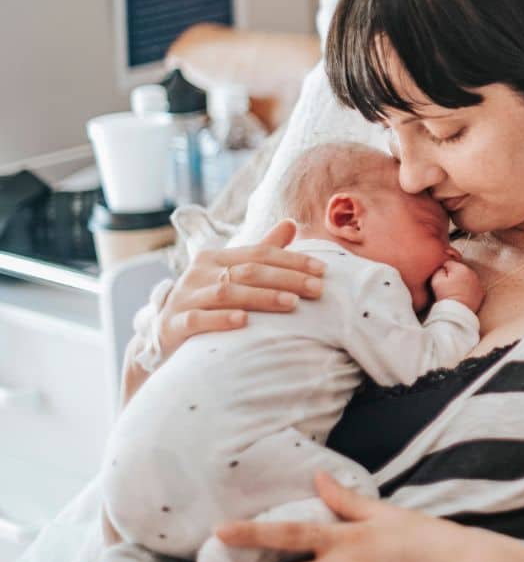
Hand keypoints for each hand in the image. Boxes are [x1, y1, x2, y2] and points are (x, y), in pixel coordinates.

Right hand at [154, 221, 326, 357]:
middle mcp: (198, 273)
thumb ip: (262, 251)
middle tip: (317, 289)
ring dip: (262, 297)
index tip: (322, 270)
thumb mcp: (232, 275)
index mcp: (215, 258)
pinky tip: (244, 322)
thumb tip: (291, 223)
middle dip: (287, 278)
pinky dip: (221, 319)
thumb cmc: (208, 303)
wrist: (163, 339)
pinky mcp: (174, 324)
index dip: (292, 260)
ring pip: (227, 293)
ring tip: (292, 303)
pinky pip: (198, 319)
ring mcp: (185, 298)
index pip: (259, 253)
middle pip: (248, 271)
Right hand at [431, 260, 484, 311]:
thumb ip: (439, 269)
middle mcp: (472, 273)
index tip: (441, 280)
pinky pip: (472, 286)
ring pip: (467, 277)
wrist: (457, 312)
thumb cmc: (446, 296)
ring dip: (461, 281)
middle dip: (453, 275)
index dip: (442, 271)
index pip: (449, 263)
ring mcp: (478, 283)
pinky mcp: (481, 292)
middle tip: (447, 286)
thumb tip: (443, 267)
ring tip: (454, 291)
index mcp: (460, 268)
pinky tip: (462, 295)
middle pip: (459, 269)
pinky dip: (468, 289)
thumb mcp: (436, 280)